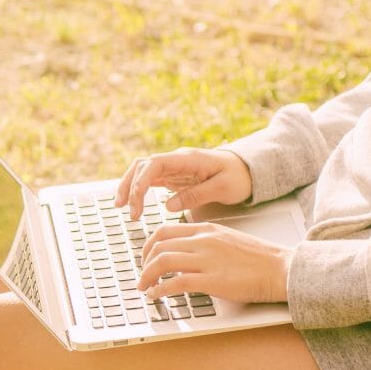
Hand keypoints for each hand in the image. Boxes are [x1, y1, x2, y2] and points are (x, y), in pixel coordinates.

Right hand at [115, 147, 252, 219]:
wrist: (249, 170)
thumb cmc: (238, 177)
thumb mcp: (222, 188)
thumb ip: (195, 195)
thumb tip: (168, 205)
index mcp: (188, 159)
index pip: (155, 164)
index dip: (141, 181)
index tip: (136, 200)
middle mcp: (177, 160)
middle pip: (143, 166)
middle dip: (130, 186)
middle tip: (128, 210)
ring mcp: (174, 167)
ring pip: (142, 171)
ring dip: (129, 187)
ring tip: (121, 206)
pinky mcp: (174, 176)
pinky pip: (150, 179)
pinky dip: (138, 190)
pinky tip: (133, 202)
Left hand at [134, 221, 290, 303]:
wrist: (281, 269)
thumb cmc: (258, 259)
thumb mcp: (227, 239)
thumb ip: (206, 242)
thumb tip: (186, 253)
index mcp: (206, 229)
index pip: (165, 231)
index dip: (148, 246)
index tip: (145, 258)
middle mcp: (203, 241)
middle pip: (159, 245)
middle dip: (144, 262)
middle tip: (142, 275)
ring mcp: (207, 259)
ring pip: (162, 262)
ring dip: (147, 276)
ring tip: (144, 287)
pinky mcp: (212, 280)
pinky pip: (176, 283)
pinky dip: (160, 289)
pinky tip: (156, 295)